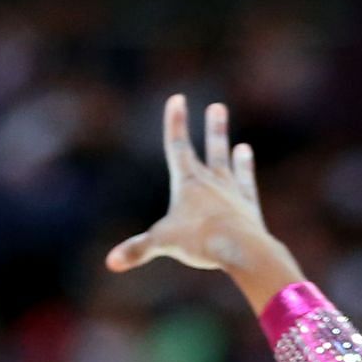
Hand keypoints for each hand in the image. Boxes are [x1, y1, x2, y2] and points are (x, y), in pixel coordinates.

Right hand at [105, 94, 271, 274]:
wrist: (243, 248)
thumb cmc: (200, 242)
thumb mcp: (163, 243)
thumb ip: (138, 249)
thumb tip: (111, 263)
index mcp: (188, 182)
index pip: (177, 144)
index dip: (176, 121)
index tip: (178, 98)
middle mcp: (212, 181)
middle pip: (211, 149)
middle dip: (213, 128)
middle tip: (217, 107)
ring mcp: (234, 193)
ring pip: (231, 165)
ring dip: (232, 151)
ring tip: (240, 144)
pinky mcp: (250, 207)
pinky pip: (247, 185)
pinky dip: (246, 173)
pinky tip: (247, 160)